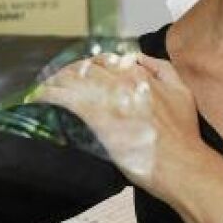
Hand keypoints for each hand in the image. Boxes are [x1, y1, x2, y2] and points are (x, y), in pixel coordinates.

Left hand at [35, 53, 203, 202]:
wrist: (181, 164)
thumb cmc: (183, 135)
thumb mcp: (182, 92)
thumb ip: (162, 69)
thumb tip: (138, 58)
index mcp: (140, 75)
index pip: (105, 61)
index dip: (88, 66)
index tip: (79, 74)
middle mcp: (122, 83)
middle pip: (84, 69)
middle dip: (66, 73)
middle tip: (54, 82)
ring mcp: (109, 101)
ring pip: (72, 81)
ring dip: (53, 83)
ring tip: (41, 91)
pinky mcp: (98, 121)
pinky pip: (66, 101)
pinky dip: (50, 97)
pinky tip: (39, 100)